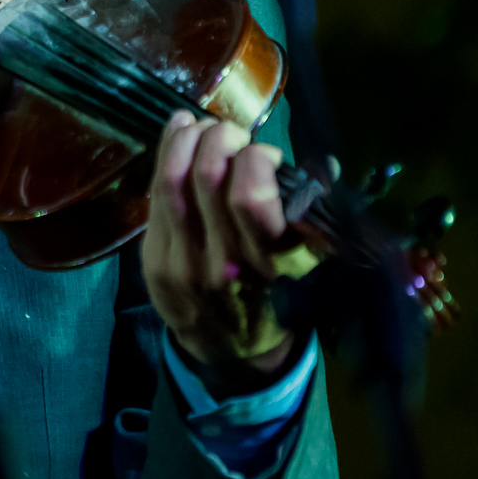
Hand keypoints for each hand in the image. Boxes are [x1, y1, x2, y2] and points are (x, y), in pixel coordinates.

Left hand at [141, 111, 295, 390]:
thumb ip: (311, 221)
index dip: (255, 160)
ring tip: (201, 126)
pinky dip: (166, 155)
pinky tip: (178, 133)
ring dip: (188, 139)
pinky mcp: (153, 260)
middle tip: (231, 134)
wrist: (229, 352)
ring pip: (174, 181)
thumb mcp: (306, 269)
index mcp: (268, 265)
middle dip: (220, 138)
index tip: (264, 154)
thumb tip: (324, 166)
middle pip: (207, 177)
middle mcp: (222, 263)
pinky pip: (155, 196)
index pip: (250, 197)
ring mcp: (181, 262)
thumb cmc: (275, 299)